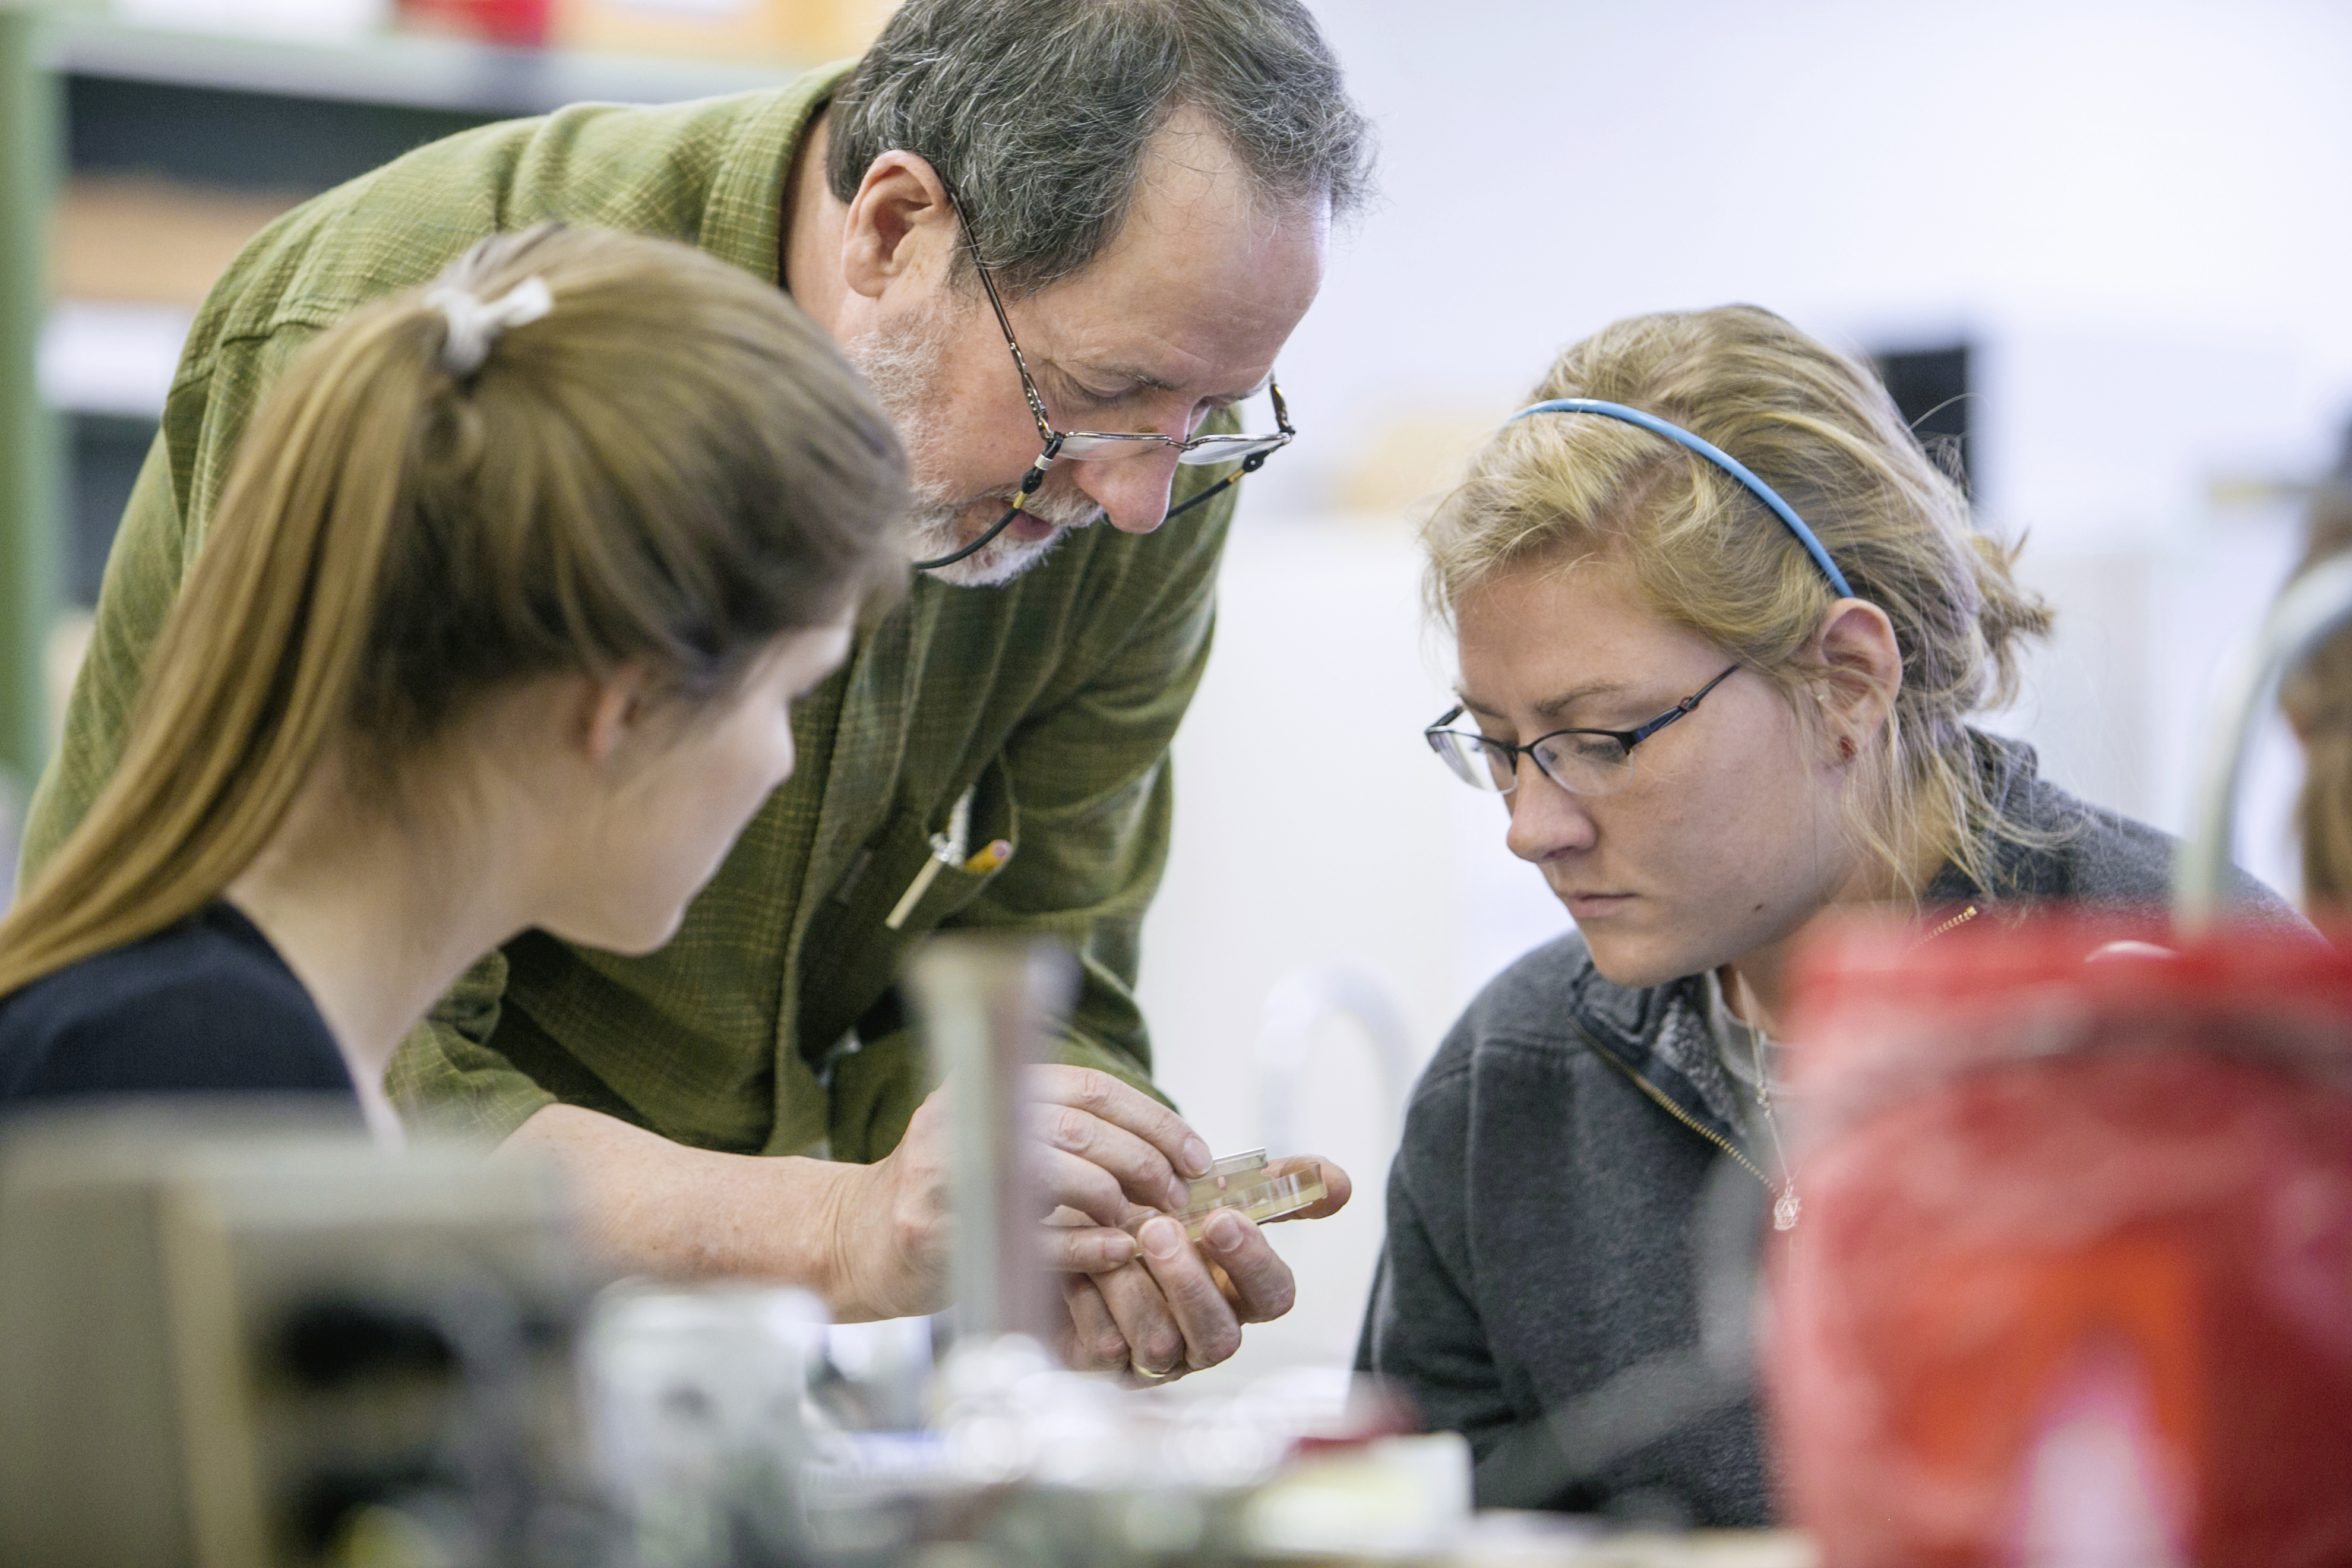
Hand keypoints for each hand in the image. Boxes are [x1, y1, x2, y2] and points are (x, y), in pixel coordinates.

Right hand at [822, 1066, 1220, 1320]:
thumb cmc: (943, 1193)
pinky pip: (1029, 1239)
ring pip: (1055, 1175)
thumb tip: (1162, 1148)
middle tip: (1177, 1196)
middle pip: (1080, 1128)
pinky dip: (1085, 1247)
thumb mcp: (996, 1141)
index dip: (1152, 1119)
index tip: (1194, 1154)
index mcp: (984, 1086)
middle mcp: (963, 1118)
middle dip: (1144, 1163)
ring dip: (1117, 1202)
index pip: (1089, 1087)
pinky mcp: (936, 1233)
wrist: (853, 1239)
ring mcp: (943, 1174)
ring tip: (1147, 1225)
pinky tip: (1118, 1253)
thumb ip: (1062, 1134)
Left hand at [1055, 1155, 1351, 1383]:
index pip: (1274, 1296)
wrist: (1080, 1230)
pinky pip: (1106, 1347)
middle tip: (1158, 1228)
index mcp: (1241, 1295)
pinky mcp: (1104, 1368)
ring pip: (1161, 1345)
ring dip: (1135, 1287)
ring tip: (1111, 1242)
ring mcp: (1156, 1361)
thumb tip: (1341, 1180)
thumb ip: (1276, 1188)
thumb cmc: (1160, 1217)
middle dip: (1190, 1283)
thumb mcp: (1215, 1195)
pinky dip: (1093, 1301)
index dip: (1253, 1262)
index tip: (1224, 1218)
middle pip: (1221, 1336)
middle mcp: (1205, 1336)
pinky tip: (1082, 1266)